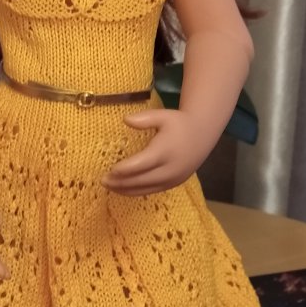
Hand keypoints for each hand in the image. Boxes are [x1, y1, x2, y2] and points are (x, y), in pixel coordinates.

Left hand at [102, 108, 216, 195]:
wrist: (202, 136)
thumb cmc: (179, 124)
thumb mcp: (163, 116)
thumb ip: (144, 118)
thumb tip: (125, 119)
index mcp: (165, 151)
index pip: (141, 164)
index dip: (125, 169)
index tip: (110, 170)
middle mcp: (169, 168)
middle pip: (141, 179)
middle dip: (121, 182)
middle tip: (103, 180)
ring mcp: (172, 178)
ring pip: (145, 188)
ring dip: (126, 189)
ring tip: (109, 186)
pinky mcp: (173, 183)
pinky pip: (152, 190)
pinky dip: (136, 191)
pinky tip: (123, 189)